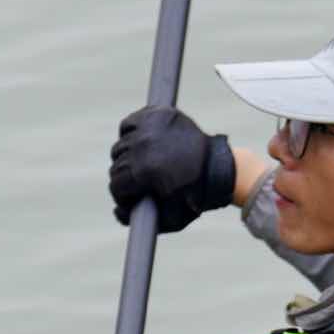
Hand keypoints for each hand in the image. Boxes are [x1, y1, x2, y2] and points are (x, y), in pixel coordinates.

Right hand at [107, 106, 237, 232]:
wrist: (217, 168)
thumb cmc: (194, 197)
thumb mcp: (168, 219)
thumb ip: (136, 219)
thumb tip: (117, 211)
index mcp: (144, 171)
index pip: (116, 184)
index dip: (123, 195)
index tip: (132, 197)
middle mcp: (144, 146)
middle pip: (117, 164)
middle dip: (126, 178)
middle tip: (141, 182)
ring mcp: (150, 127)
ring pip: (122, 144)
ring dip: (128, 156)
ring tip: (143, 163)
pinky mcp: (156, 114)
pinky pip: (130, 124)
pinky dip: (132, 134)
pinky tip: (142, 144)